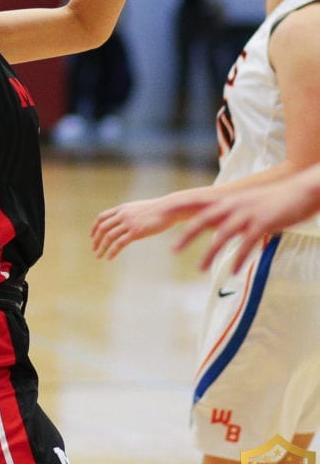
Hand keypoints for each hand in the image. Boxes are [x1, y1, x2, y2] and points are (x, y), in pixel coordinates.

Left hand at [90, 195, 178, 259]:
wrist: (168, 209)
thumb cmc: (157, 210)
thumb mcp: (138, 209)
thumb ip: (129, 214)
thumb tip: (125, 222)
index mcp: (122, 208)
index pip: (102, 217)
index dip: (94, 227)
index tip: (91, 236)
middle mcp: (123, 215)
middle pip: (103, 228)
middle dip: (96, 239)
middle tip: (94, 249)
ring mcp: (129, 223)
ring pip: (109, 237)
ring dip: (102, 247)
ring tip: (99, 256)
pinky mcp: (136, 232)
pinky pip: (120, 243)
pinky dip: (112, 251)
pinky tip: (109, 258)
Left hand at [173, 182, 315, 272]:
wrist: (302, 191)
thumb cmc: (276, 200)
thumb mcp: (249, 203)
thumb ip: (233, 213)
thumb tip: (219, 226)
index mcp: (229, 199)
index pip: (198, 203)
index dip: (179, 209)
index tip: (161, 215)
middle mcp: (234, 204)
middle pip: (203, 220)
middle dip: (186, 236)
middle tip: (173, 250)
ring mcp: (248, 213)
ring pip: (222, 235)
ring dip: (210, 254)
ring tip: (199, 269)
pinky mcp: (263, 223)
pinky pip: (246, 244)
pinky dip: (238, 259)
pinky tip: (233, 272)